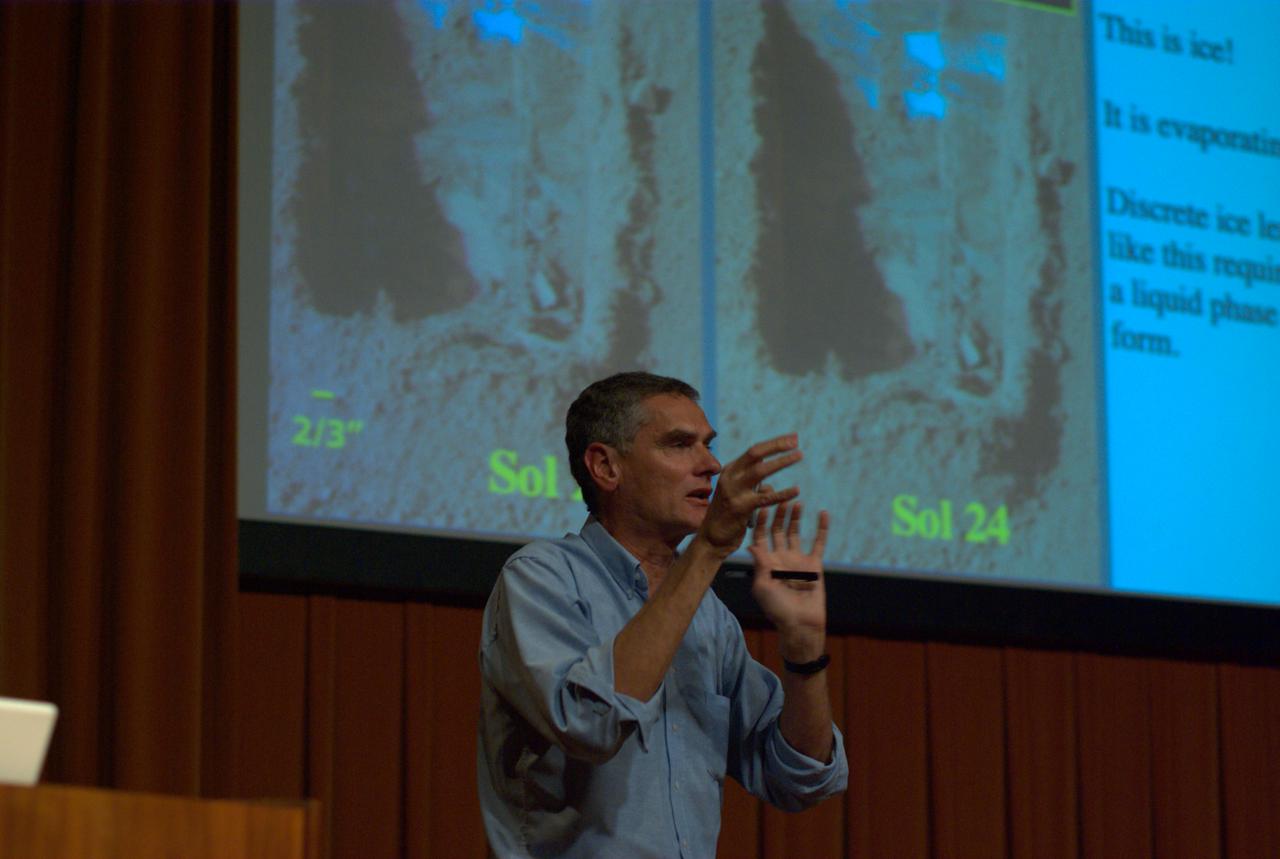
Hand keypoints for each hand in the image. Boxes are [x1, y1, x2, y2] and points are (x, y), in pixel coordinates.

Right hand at [696, 434, 803, 555]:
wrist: (711, 538)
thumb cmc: (728, 516)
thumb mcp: (737, 494)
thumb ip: (751, 487)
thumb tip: (768, 486)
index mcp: (730, 471)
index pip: (754, 451)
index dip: (774, 443)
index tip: (792, 438)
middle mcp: (730, 477)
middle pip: (756, 454)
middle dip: (777, 445)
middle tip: (795, 441)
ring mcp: (734, 491)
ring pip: (761, 470)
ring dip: (781, 461)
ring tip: (798, 455)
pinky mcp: (741, 507)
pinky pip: (766, 497)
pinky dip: (782, 493)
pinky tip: (796, 490)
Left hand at [748, 501, 829, 660]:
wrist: (801, 624)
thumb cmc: (777, 610)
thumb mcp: (763, 587)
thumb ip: (760, 565)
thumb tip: (751, 545)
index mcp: (765, 562)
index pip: (761, 535)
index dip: (761, 519)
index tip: (762, 502)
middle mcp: (780, 557)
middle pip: (778, 530)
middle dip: (777, 513)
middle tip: (779, 495)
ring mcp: (797, 559)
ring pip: (795, 532)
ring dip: (795, 517)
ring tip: (796, 501)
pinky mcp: (814, 564)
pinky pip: (819, 542)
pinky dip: (821, 528)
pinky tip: (823, 513)